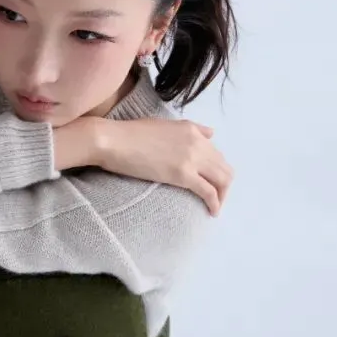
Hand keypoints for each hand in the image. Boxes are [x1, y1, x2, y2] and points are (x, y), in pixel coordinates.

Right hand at [95, 118, 232, 214]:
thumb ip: (189, 128)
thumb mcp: (163, 124)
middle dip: (223, 185)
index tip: (209, 180)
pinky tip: (212, 212)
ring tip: (214, 206)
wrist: (112, 140)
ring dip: (223, 195)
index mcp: (191, 129)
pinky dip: (215, 204)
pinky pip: (209, 192)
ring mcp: (191, 158)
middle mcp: (197, 142)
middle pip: (224, 167)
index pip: (216, 152)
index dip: (216, 169)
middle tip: (215, 197)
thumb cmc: (129, 133)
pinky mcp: (183, 175)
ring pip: (223, 180)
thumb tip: (210, 133)